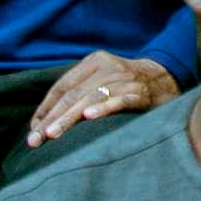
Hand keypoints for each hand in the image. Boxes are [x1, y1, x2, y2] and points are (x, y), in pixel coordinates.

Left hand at [24, 49, 178, 146]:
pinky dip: (104, 108)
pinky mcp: (140, 93)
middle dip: (52, 118)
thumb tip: (43, 122)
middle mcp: (108, 67)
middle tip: (36, 139)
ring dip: (69, 118)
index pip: (63, 86)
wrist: (166, 79)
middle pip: (73, 94)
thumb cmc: (126, 85)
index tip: (33, 129)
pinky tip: (90, 118)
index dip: (45, 108)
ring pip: (91, 99)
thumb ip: (79, 93)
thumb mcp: (101, 80)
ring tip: (53, 134)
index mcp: (95, 61)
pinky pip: (120, 100)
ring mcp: (125, 79)